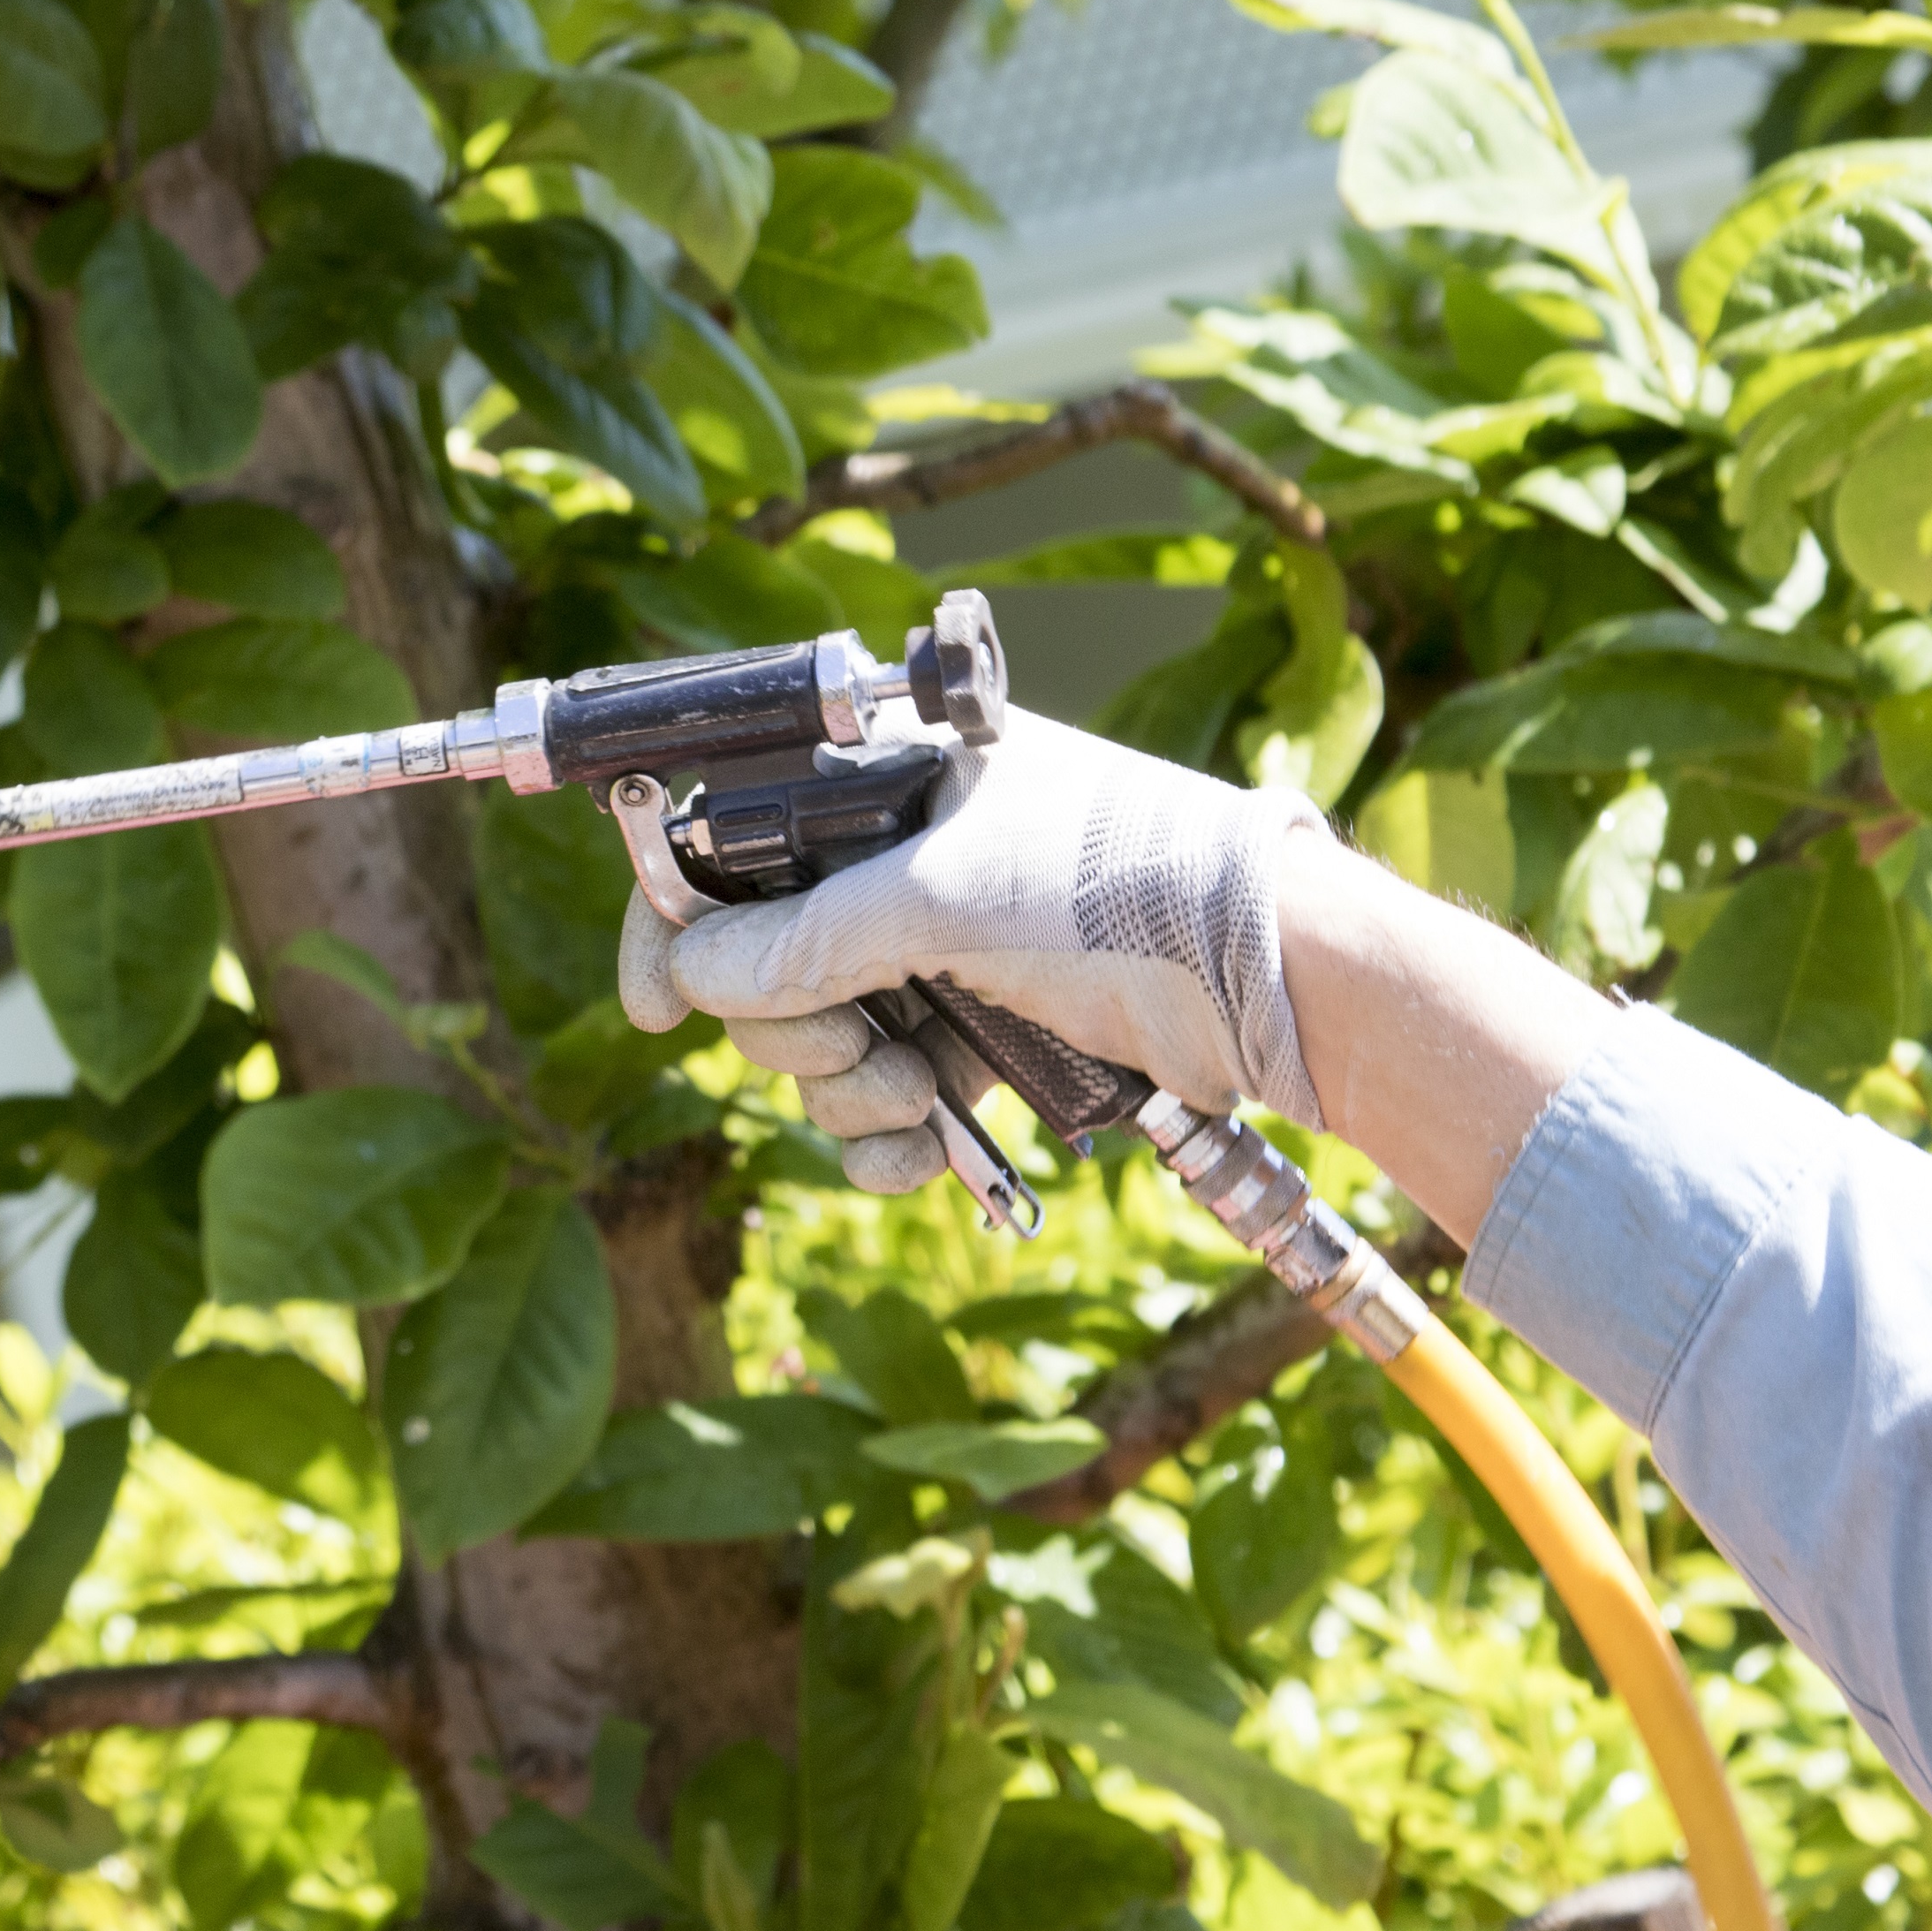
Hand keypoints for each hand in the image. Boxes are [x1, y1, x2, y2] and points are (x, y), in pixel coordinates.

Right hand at [617, 708, 1332, 1192]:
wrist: (1277, 980)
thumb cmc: (1129, 886)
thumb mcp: (947, 897)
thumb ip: (811, 935)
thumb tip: (697, 975)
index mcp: (890, 777)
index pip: (734, 837)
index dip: (680, 919)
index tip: (654, 1007)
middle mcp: (903, 855)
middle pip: (765, 960)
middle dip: (794, 1030)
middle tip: (853, 1051)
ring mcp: (940, 946)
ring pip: (820, 1037)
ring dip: (846, 1090)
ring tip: (916, 1099)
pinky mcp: (979, 1026)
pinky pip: (884, 1091)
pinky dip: (885, 1135)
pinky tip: (918, 1154)